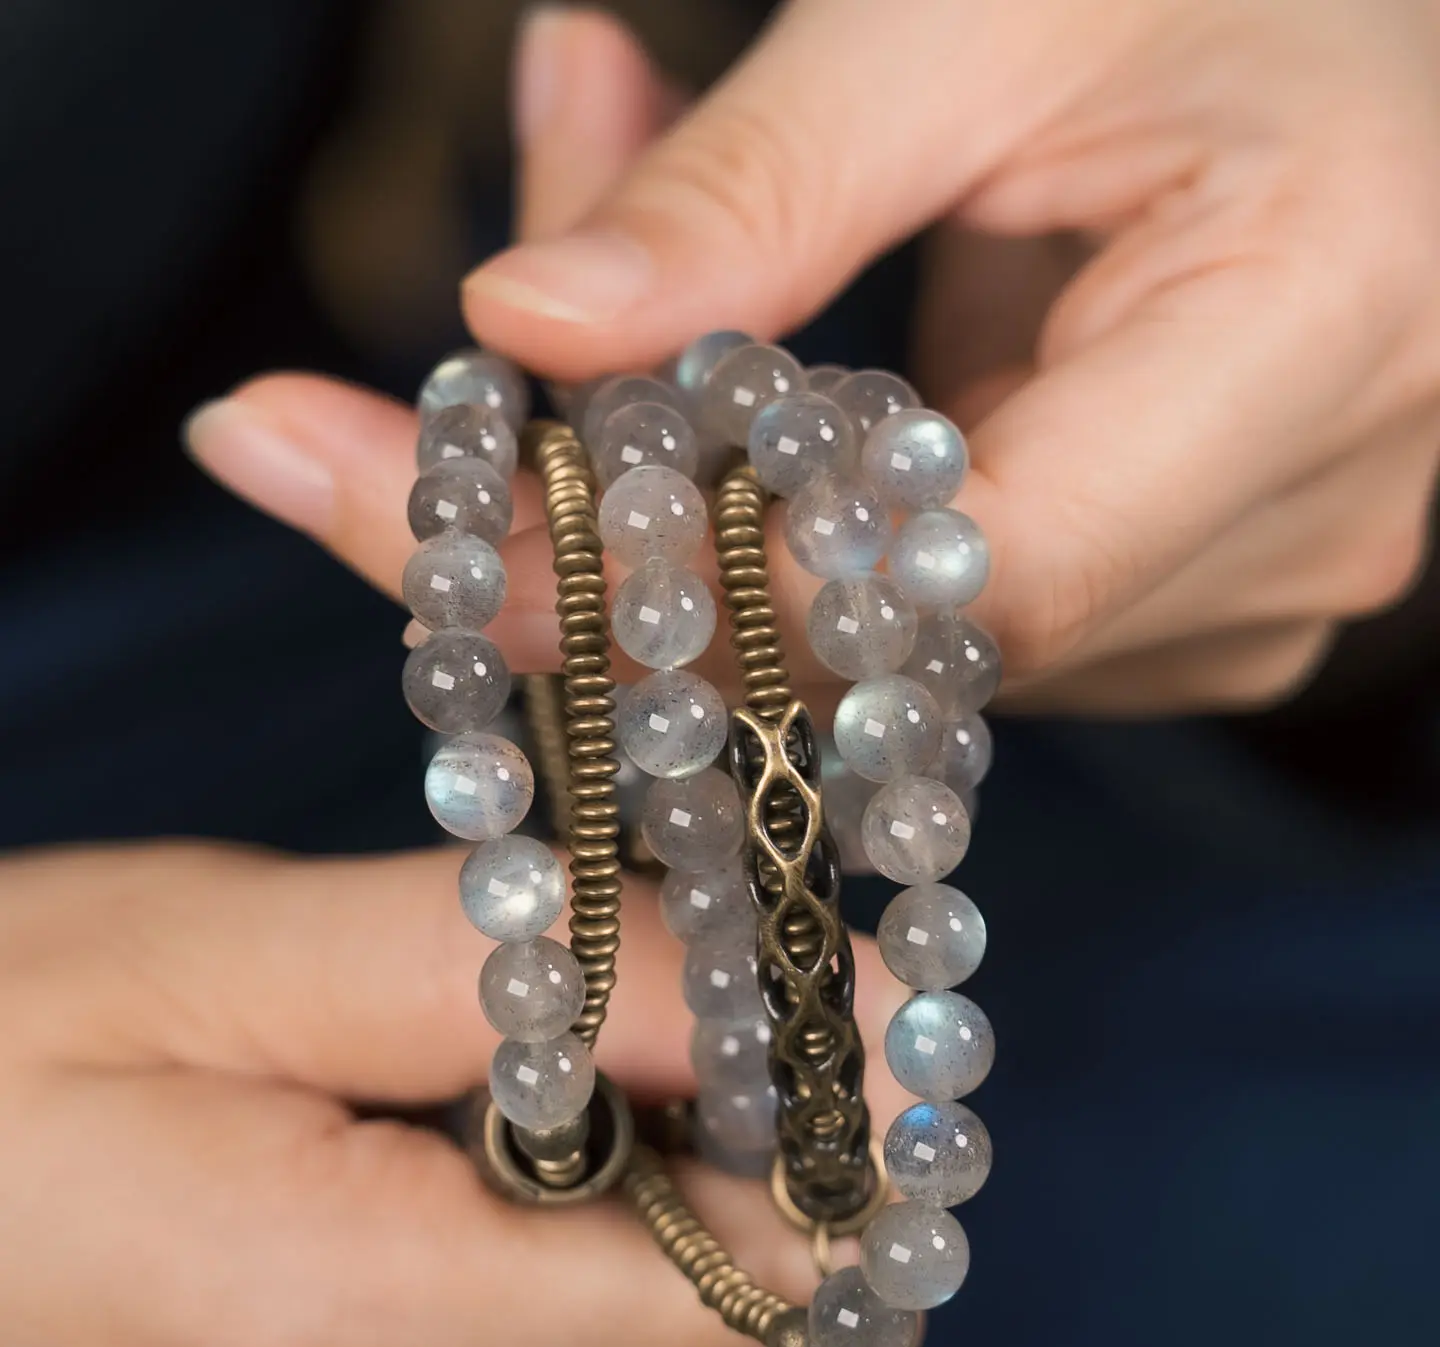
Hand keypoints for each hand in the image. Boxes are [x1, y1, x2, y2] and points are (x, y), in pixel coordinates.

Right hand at [0, 841, 907, 1346]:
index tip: (855, 1015)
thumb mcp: (239, 952)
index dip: (852, 1159)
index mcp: (349, 1339)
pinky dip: (581, 1255)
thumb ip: (533, 971)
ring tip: (573, 1049)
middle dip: (763, 1162)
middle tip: (703, 990)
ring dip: (671, 1202)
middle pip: (718, 1343)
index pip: (752, 1303)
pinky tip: (501, 1139)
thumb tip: (806, 987)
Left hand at [452, 0, 1436, 714]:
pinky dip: (811, 547)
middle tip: (420, 482)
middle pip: (917, 637)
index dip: (717, 587)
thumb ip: (755, 183)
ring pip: (912, 649)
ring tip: (584, 391)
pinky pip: (947, 622)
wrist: (1333, 34)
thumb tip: (519, 318)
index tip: (477, 550)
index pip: (974, 569)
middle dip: (656, 577)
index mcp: (1315, 331)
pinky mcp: (1187, 593)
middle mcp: (1309, 512)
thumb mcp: (968, 13)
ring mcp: (1254, 578)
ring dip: (723, 550)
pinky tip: (738, 430)